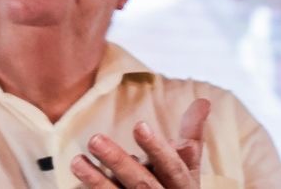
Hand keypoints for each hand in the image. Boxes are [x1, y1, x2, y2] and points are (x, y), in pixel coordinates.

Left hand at [72, 98, 209, 187]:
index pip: (172, 167)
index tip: (139, 126)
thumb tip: (204, 101)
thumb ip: (192, 135)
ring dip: (97, 181)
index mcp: (182, 186)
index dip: (157, 148)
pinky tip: (76, 185)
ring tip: (77, 161)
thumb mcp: (189, 167)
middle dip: (118, 163)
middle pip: (142, 184)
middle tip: (94, 139)